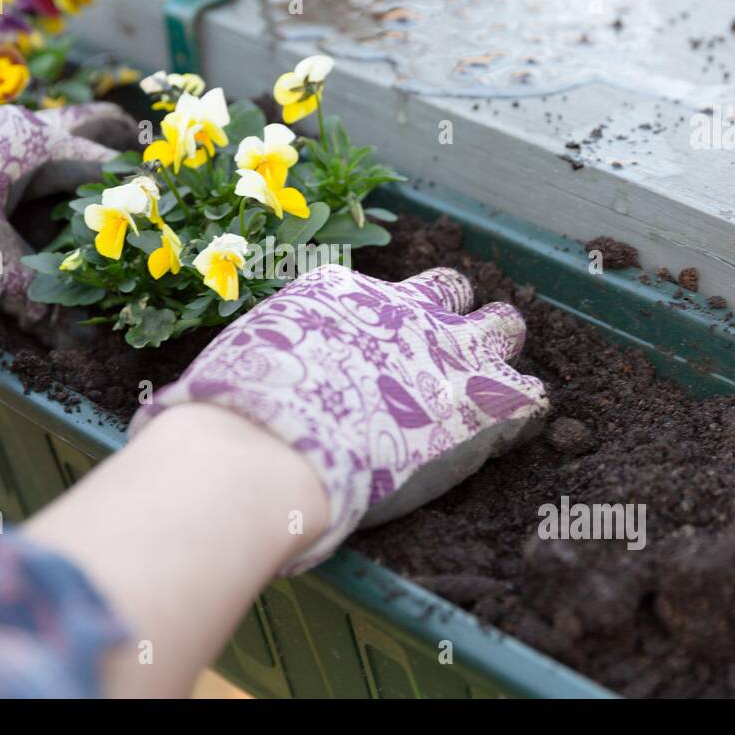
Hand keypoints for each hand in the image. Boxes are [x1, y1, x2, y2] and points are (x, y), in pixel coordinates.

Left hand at [0, 103, 135, 325]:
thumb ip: (30, 291)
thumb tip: (75, 340)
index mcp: (25, 140)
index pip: (101, 158)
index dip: (136, 187)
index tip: (168, 205)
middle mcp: (5, 132)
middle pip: (77, 128)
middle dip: (112, 143)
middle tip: (144, 159)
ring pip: (42, 148)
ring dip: (72, 168)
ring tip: (100, 200)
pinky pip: (12, 167)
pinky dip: (36, 187)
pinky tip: (36, 217)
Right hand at [128, 264, 548, 571]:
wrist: (270, 446)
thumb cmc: (234, 411)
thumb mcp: (236, 366)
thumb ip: (253, 369)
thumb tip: (203, 401)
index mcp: (338, 292)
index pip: (383, 288)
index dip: (386, 320)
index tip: (378, 350)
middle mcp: (399, 306)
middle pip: (451, 289)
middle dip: (451, 318)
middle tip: (437, 362)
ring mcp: (445, 348)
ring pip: (503, 328)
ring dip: (496, 354)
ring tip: (486, 389)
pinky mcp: (480, 401)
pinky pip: (531, 396)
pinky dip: (523, 414)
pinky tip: (506, 435)